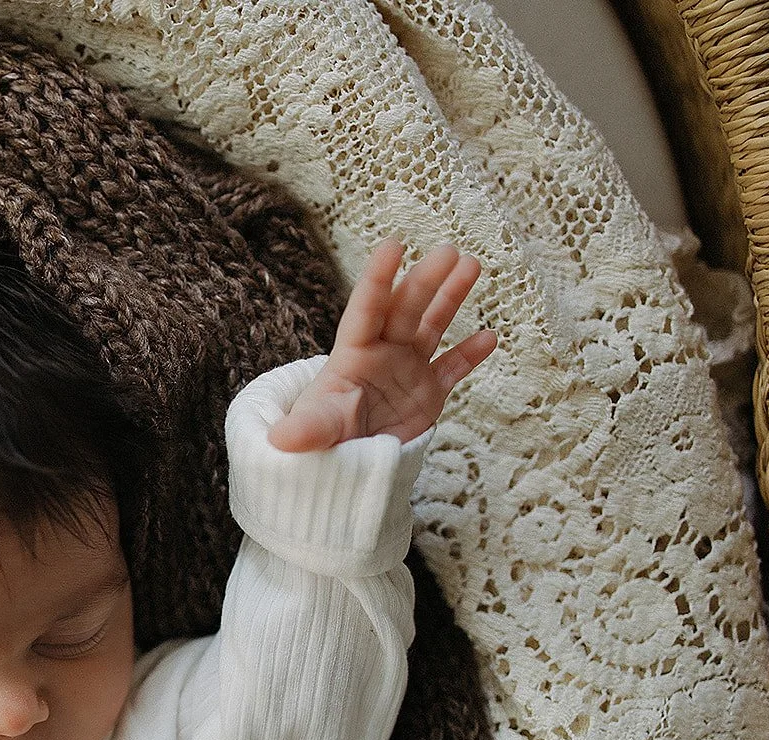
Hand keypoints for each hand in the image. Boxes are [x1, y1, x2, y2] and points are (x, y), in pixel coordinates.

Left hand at [266, 239, 497, 450]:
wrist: (342, 467)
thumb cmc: (321, 440)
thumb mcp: (316, 431)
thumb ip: (306, 430)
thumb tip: (278, 441)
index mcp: (353, 355)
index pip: (367, 309)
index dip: (379, 278)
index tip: (393, 244)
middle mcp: (382, 354)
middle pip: (406, 310)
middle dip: (426, 280)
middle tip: (449, 251)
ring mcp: (406, 371)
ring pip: (432, 326)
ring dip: (451, 297)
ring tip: (471, 265)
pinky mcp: (427, 394)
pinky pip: (452, 368)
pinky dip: (469, 354)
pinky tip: (489, 336)